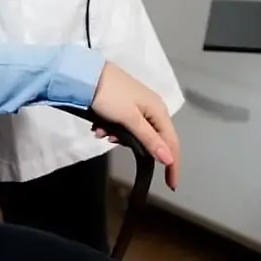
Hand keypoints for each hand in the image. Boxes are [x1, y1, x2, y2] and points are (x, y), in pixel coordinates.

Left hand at [90, 63, 180, 190]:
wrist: (86, 74)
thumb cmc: (110, 97)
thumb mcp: (130, 120)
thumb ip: (150, 140)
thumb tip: (169, 160)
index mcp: (159, 110)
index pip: (172, 143)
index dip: (173, 165)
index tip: (171, 186)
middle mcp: (153, 107)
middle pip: (154, 138)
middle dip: (135, 146)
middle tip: (113, 142)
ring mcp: (138, 105)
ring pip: (136, 132)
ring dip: (119, 136)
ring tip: (101, 132)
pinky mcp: (124, 104)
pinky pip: (125, 124)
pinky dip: (112, 128)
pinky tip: (99, 126)